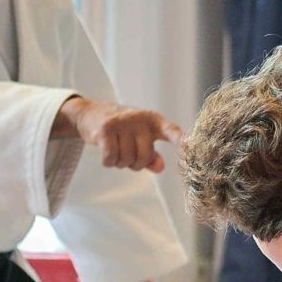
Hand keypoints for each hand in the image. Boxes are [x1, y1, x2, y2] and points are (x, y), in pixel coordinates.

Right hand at [58, 97, 183, 172]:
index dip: (182, 141)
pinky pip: (111, 158)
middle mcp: (141, 119)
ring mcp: (123, 122)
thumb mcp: (140, 138)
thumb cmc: (123, 130)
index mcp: (155, 121)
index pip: (172, 131)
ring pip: (127, 160)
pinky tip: (107, 154)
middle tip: (128, 154)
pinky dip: (109, 163)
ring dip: (120, 163)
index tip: (190, 149)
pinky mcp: (105, 129)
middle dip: (136, 164)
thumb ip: (152, 156)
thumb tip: (160, 167)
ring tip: (116, 149)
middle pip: (145, 156)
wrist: (92, 113)